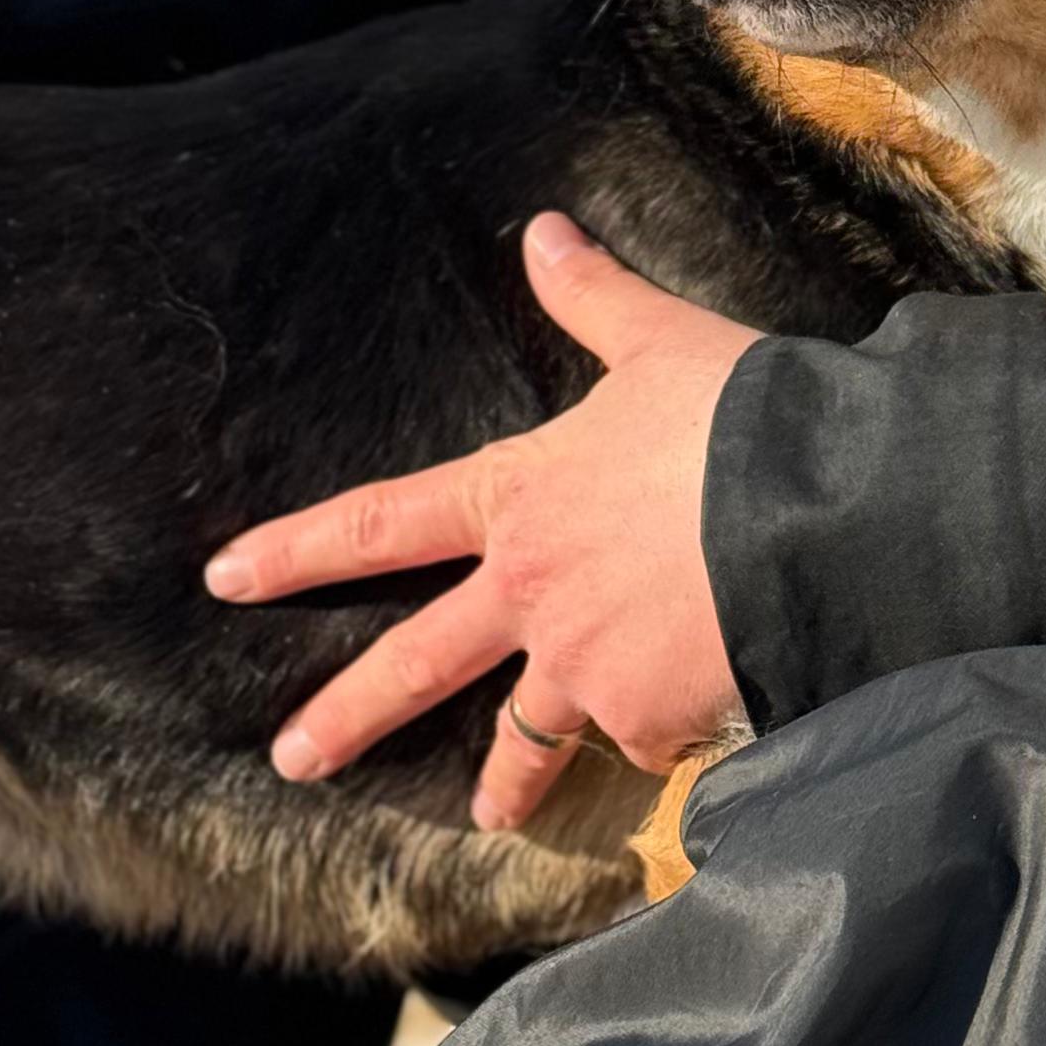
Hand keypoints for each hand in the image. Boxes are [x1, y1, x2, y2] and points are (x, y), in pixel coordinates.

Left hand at [205, 212, 759, 833]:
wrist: (820, 503)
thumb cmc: (736, 413)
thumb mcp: (661, 340)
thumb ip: (594, 298)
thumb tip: (544, 229)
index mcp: (519, 498)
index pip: (383, 522)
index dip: (299, 549)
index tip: (226, 579)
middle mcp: (532, 594)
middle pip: (416, 664)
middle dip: (346, 716)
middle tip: (290, 761)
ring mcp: (585, 667)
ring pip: (536, 734)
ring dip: (510, 781)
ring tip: (493, 816)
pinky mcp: (649, 718)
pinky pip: (652, 736)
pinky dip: (670, 728)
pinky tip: (701, 711)